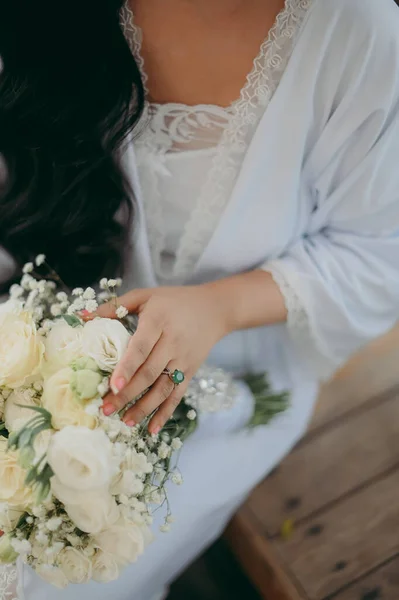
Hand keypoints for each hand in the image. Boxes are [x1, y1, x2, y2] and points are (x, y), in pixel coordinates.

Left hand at [96, 284, 231, 433]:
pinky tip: (152, 429)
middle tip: (106, 410)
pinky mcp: (191, 370)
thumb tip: (81, 317)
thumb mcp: (146, 296)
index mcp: (158, 321)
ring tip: (125, 422)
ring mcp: (183, 359)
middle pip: (149, 373)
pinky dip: (165, 413)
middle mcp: (172, 342)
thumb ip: (114, 306)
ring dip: (144, 407)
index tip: (112, 386)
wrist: (216, 309)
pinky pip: (177, 394)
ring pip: (162, 388)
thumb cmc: (174, 300)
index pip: (141, 348)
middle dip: (127, 394)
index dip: (127, 368)